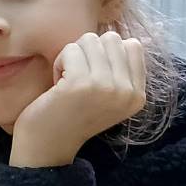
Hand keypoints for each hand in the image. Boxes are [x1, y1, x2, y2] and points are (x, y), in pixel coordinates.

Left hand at [10, 32, 145, 167]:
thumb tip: (129, 39)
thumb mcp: (108, 97)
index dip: (107, 53)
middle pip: (110, 39)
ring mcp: (106, 87)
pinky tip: (57, 85)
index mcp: (137, 95)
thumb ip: (121, 71)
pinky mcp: (81, 83)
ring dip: (72, 56)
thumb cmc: (73, 116)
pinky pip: (70, 49)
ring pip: (89, 40)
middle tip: (78, 77)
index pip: (133, 46)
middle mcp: (127, 91)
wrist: (47, 146)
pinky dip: (59, 63)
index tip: (93, 76)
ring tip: (67, 81)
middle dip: (89, 52)